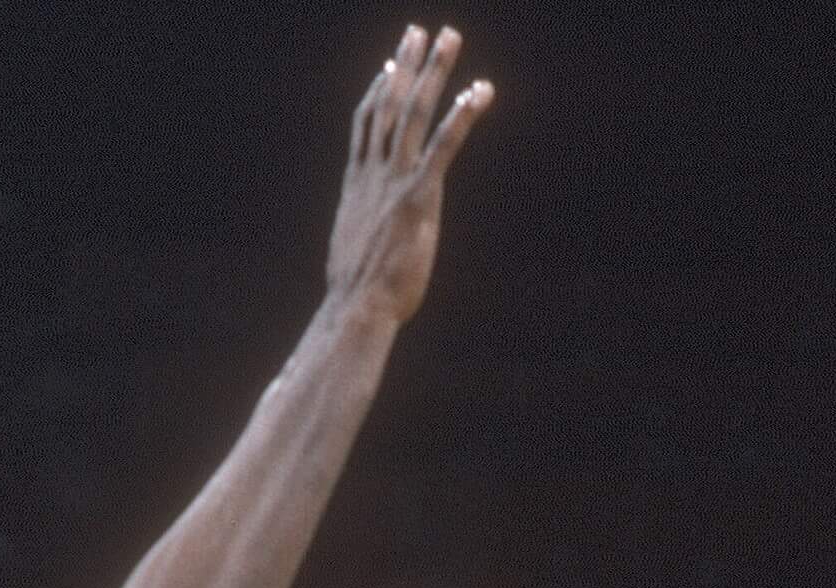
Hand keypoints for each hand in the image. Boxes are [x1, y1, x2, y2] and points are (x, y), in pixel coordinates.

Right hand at [326, 26, 492, 324]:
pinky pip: (442, 147)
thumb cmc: (359, 293)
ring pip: (414, 114)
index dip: (378, 90)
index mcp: (357, 184)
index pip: (366, 124)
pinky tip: (479, 92)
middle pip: (390, 105)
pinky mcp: (418, 198)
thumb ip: (365, 231)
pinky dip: (462, 117)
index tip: (389, 63)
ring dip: (435, 72)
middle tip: (421, 30)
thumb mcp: (357, 250)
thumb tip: (363, 240)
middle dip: (408, 64)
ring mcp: (394, 183)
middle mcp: (373, 174)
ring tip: (450, 38)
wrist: (357, 309)